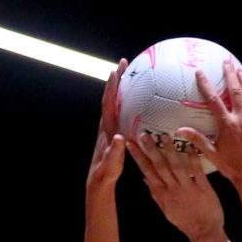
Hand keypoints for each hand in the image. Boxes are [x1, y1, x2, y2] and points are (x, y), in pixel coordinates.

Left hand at [87, 59, 127, 190]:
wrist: (100, 179)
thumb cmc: (106, 173)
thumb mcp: (111, 164)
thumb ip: (114, 152)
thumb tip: (119, 138)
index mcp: (106, 128)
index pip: (107, 103)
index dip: (111, 87)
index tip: (115, 71)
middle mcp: (107, 124)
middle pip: (112, 96)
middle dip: (117, 79)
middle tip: (125, 62)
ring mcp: (111, 127)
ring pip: (117, 102)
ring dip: (123, 87)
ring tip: (133, 74)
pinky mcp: (116, 131)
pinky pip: (124, 111)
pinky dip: (129, 101)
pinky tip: (141, 99)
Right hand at [127, 132, 224, 238]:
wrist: (204, 233)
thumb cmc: (185, 221)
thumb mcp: (167, 210)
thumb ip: (156, 194)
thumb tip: (144, 179)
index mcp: (163, 194)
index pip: (147, 172)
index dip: (138, 157)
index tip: (130, 144)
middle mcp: (173, 190)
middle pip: (160, 167)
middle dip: (151, 150)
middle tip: (144, 135)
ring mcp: (188, 189)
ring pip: (177, 167)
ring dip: (170, 151)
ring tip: (164, 136)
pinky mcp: (204, 189)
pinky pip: (197, 172)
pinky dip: (193, 160)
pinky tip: (190, 148)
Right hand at [176, 61, 241, 186]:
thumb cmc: (231, 167)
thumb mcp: (212, 154)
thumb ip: (197, 139)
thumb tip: (180, 130)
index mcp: (227, 124)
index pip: (214, 99)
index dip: (206, 84)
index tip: (200, 72)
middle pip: (236, 91)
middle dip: (230, 74)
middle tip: (227, 62)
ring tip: (241, 70)